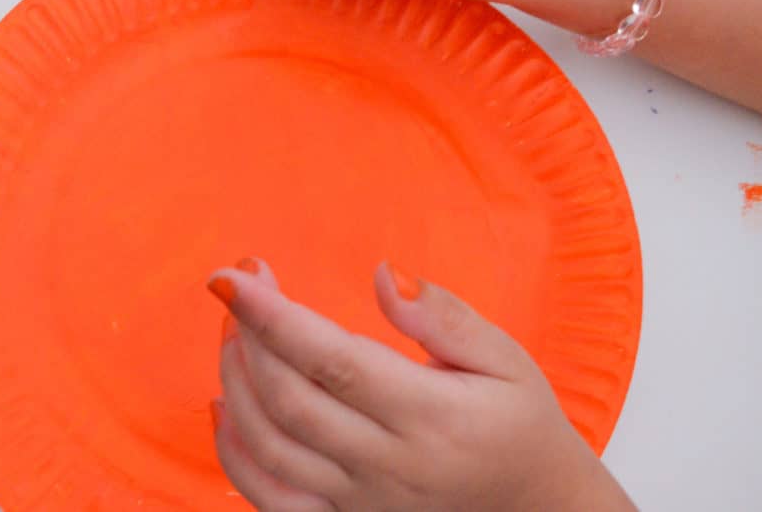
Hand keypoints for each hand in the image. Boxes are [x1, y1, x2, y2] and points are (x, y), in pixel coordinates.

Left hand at [207, 258, 635, 511]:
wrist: (536, 509)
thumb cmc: (518, 422)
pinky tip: (224, 404)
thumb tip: (383, 273)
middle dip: (248, 337)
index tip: (235, 275)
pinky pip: (269, 499)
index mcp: (432, 417)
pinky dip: (234, 453)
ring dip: (236, 383)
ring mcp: (362, 504)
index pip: (334, 362)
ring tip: (232, 333)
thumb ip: (444, 316)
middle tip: (239, 290)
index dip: (274, 317)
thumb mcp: (504, 358)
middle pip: (291, 401)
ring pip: (270, 448)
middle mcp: (390, 466)